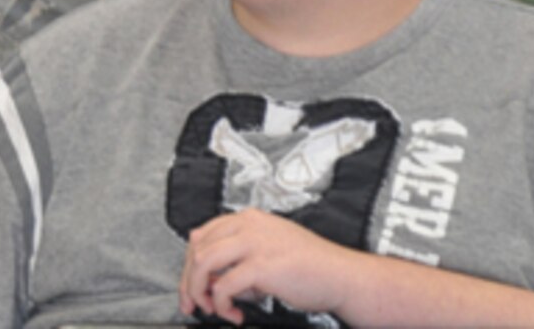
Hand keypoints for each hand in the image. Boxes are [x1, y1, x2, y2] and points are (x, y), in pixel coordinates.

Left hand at [179, 208, 362, 324]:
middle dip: (190, 280)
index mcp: (248, 219)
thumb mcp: (269, 249)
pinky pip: (224, 286)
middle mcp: (248, 225)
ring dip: (200, 291)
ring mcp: (255, 244)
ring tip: (212, 309)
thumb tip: (212, 278)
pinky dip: (222, 304)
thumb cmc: (312, 267)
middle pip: (197, 248)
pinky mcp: (262, 266)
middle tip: (194, 303)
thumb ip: (240, 256)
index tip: (191, 285)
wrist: (343, 276)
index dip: (190, 263)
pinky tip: (234, 314)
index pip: (202, 235)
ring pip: (203, 263)